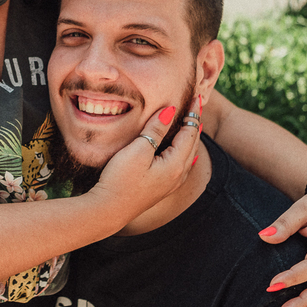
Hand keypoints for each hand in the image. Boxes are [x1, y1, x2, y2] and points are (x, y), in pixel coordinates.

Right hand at [88, 99, 203, 222]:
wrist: (108, 210)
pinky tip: (186, 154)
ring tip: (193, 123)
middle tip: (197, 104)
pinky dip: (185, 151)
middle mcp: (178, 174)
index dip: (193, 113)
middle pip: (192, 143)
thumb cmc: (120, 179)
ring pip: (188, 154)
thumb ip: (155, 130)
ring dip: (191, 137)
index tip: (197, 96)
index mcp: (176, 164)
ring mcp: (171, 183)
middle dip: (195, 122)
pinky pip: (182, 164)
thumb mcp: (138, 150)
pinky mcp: (162, 188)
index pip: (190, 132)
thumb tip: (170, 110)